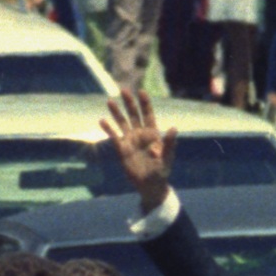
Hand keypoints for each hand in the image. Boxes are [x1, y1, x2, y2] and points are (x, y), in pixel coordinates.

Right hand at [99, 88, 176, 208]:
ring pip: (122, 123)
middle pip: (134, 115)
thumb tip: (173, 127)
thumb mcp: (167, 157)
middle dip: (129, 102)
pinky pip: (114, 136)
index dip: (145, 103)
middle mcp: (140, 134)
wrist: (149, 185)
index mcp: (153, 134)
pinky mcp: (121, 149)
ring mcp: (130, 140)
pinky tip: (102, 120)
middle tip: (123, 90)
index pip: (148, 115)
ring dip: (116, 112)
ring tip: (110, 101)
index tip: (141, 91)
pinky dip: (108, 129)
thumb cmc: (162, 171)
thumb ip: (170, 143)